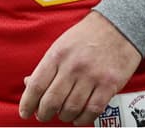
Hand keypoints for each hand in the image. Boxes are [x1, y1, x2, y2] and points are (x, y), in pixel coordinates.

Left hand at [19, 12, 141, 124]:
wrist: (119, 25)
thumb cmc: (88, 35)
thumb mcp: (62, 44)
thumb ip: (47, 66)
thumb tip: (29, 84)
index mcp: (58, 54)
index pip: (37, 85)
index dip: (28, 103)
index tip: (25, 112)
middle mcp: (73, 66)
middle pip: (52, 101)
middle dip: (44, 113)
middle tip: (43, 115)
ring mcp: (92, 76)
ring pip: (71, 108)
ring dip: (64, 116)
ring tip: (63, 114)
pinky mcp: (109, 85)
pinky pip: (92, 110)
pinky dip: (83, 119)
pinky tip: (79, 117)